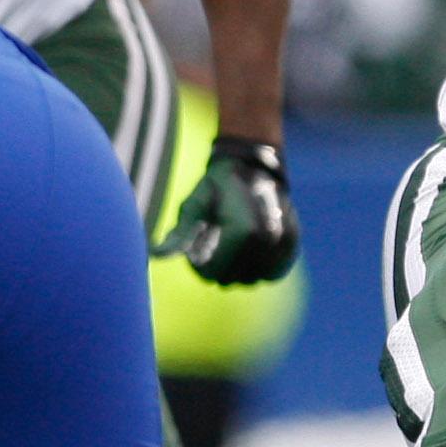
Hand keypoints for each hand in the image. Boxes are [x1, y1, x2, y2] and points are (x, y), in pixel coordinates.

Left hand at [155, 136, 300, 283]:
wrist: (254, 167)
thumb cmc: (218, 186)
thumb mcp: (194, 205)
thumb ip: (180, 234)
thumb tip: (154, 255)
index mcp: (243, 232)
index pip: (212, 274)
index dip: (198, 265)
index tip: (197, 246)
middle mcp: (266, 242)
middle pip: (231, 280)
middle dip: (218, 266)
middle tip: (216, 241)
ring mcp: (282, 246)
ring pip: (252, 280)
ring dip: (240, 269)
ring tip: (234, 244)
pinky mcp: (291, 248)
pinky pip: (271, 274)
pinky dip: (260, 268)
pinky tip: (252, 251)